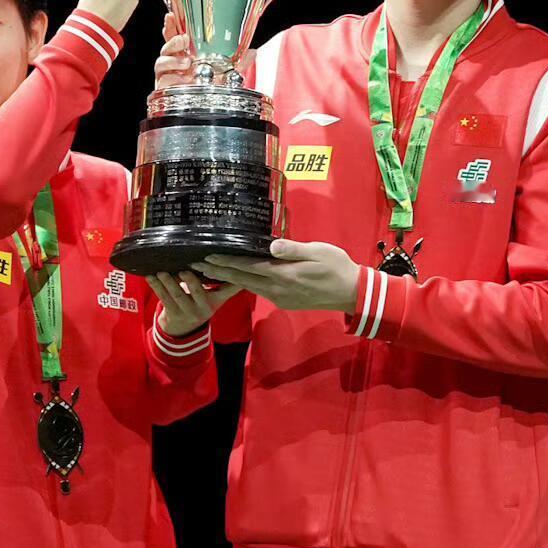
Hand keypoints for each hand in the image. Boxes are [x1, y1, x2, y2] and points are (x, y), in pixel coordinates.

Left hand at [148, 270, 243, 337]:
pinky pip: (163, 298)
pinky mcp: (173, 313)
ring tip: (162, 273)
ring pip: (178, 295)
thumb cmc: (200, 303)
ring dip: (169, 283)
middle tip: (184, 271)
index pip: (227, 289)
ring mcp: (187, 312)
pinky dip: (156, 287)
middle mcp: (204, 307)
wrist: (183, 328)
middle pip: (198, 292)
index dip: (227, 280)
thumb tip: (232, 261)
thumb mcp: (215, 297)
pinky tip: (150, 277)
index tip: (222, 267)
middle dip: (191, 282)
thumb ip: (223, 283)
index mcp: (216, 300)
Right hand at [152, 7, 254, 88]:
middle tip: (184, 39)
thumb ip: (238, 62)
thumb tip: (252, 52)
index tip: (170, 16)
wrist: (204, 109)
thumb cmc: (209, 88)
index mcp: (185, 55)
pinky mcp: (165, 88)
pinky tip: (182, 78)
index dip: (170, 26)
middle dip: (173, 41)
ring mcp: (168, 75)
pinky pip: (163, 79)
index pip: (174, 37)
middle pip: (166, 47)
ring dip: (172, 60)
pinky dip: (172, 77)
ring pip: (161, 62)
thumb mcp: (226, 72)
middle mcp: (174, 64)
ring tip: (186, 62)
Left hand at [195, 239, 359, 312]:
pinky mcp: (284, 301)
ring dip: (228, 279)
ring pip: (248, 287)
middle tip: (195, 266)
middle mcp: (277, 290)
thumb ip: (293, 249)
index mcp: (283, 275)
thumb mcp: (318, 252)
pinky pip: (258, 291)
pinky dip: (243, 284)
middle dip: (219, 272)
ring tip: (210, 273)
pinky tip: (237, 279)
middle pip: (242, 280)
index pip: (247, 268)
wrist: (351, 292)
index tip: (206, 258)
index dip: (226, 263)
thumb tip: (271, 246)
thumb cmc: (337, 267)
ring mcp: (280, 298)